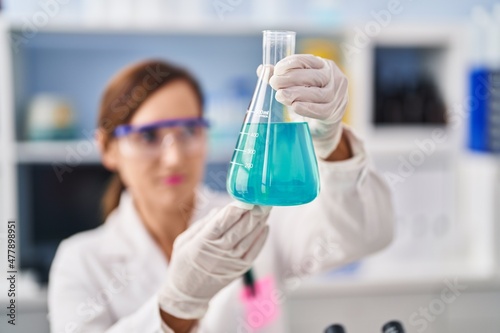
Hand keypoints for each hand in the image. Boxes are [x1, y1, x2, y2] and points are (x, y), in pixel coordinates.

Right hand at [158, 203, 270, 319]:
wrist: (187, 294)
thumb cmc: (183, 263)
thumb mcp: (184, 240)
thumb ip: (203, 225)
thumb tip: (220, 210)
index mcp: (203, 242)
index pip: (222, 222)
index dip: (235, 209)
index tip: (245, 197)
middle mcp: (219, 251)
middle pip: (240, 228)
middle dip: (253, 212)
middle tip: (262, 198)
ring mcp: (231, 261)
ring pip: (249, 238)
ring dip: (259, 222)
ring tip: (265, 208)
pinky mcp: (239, 269)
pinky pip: (254, 252)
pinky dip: (261, 238)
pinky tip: (265, 227)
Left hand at [268, 54, 348, 158]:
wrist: (322, 124)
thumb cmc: (308, 99)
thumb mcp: (297, 85)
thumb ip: (282, 76)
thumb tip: (262, 69)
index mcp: (325, 66)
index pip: (308, 60)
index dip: (290, 63)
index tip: (276, 71)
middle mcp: (334, 78)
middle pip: (313, 76)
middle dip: (291, 78)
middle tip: (274, 83)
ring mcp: (337, 96)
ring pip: (318, 93)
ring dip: (296, 93)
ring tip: (280, 95)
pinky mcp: (334, 113)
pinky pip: (321, 110)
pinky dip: (307, 108)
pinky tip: (294, 106)